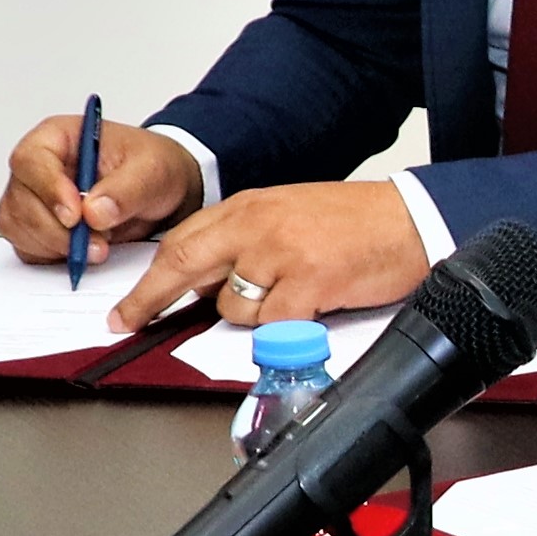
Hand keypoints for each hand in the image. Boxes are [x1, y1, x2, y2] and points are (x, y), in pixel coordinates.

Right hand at [0, 110, 198, 263]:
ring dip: (56, 246)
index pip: (31, 160)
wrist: (162, 191)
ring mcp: (34, 199)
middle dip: (57, 229)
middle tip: (97, 242)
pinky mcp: (38, 228)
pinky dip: (53, 257)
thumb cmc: (151, 167)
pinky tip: (83, 253)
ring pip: (19, 227)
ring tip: (98, 246)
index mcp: (58, 138)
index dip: (48, 189)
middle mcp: (38, 167)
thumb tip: (94, 212)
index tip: (75, 216)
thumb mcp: (153, 169)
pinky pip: (28, 248)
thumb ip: (126, 189)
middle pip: (19, 200)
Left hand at [112, 180, 430, 336]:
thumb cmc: (356, 223)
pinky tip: (313, 308)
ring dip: (253, 317)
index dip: (149, 277)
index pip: (181, 241)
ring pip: (231, 305)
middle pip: (182, 263)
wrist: (410, 220)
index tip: (129, 304)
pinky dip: (287, 329)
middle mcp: (256, 224)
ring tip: (295, 297)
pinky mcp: (308, 280)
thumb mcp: (287, 217)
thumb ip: (244, 243)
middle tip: (126, 321)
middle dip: (149, 298)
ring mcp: (279, 252)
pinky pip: (273, 324)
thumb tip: (205, 286)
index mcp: (249, 206)